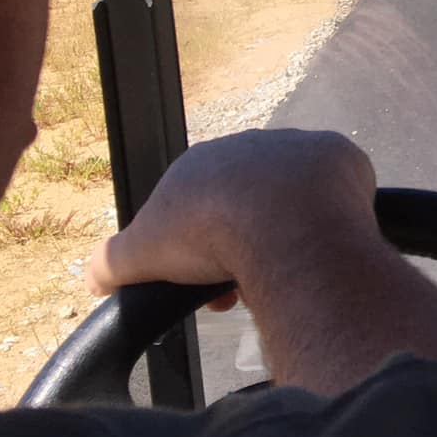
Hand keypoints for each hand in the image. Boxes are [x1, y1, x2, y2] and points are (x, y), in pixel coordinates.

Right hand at [88, 130, 379, 305]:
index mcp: (202, 163)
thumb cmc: (208, 233)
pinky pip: (335, 191)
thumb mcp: (139, 254)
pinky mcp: (343, 158)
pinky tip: (319, 248)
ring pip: (289, 200)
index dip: (194, 251)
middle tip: (240, 290)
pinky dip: (326, 220)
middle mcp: (251, 146)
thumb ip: (111, 262)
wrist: (285, 220)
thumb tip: (93, 275)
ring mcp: (300, 149)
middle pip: (243, 206)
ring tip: (280, 278)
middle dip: (237, 249)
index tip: (201, 284)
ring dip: (281, 238)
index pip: (195, 208)